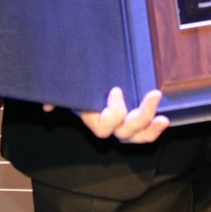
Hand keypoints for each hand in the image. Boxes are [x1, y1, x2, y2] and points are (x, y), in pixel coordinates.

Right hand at [50, 87, 167, 143]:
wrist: (87, 74)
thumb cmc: (77, 79)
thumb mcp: (67, 85)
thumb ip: (54, 95)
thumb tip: (47, 105)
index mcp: (92, 118)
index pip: (104, 127)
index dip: (114, 112)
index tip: (116, 89)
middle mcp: (108, 125)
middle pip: (124, 133)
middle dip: (141, 117)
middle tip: (153, 95)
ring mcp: (122, 125)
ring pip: (136, 136)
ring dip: (151, 128)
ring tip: (162, 118)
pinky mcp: (134, 119)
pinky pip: (144, 133)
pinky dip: (154, 129)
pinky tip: (163, 120)